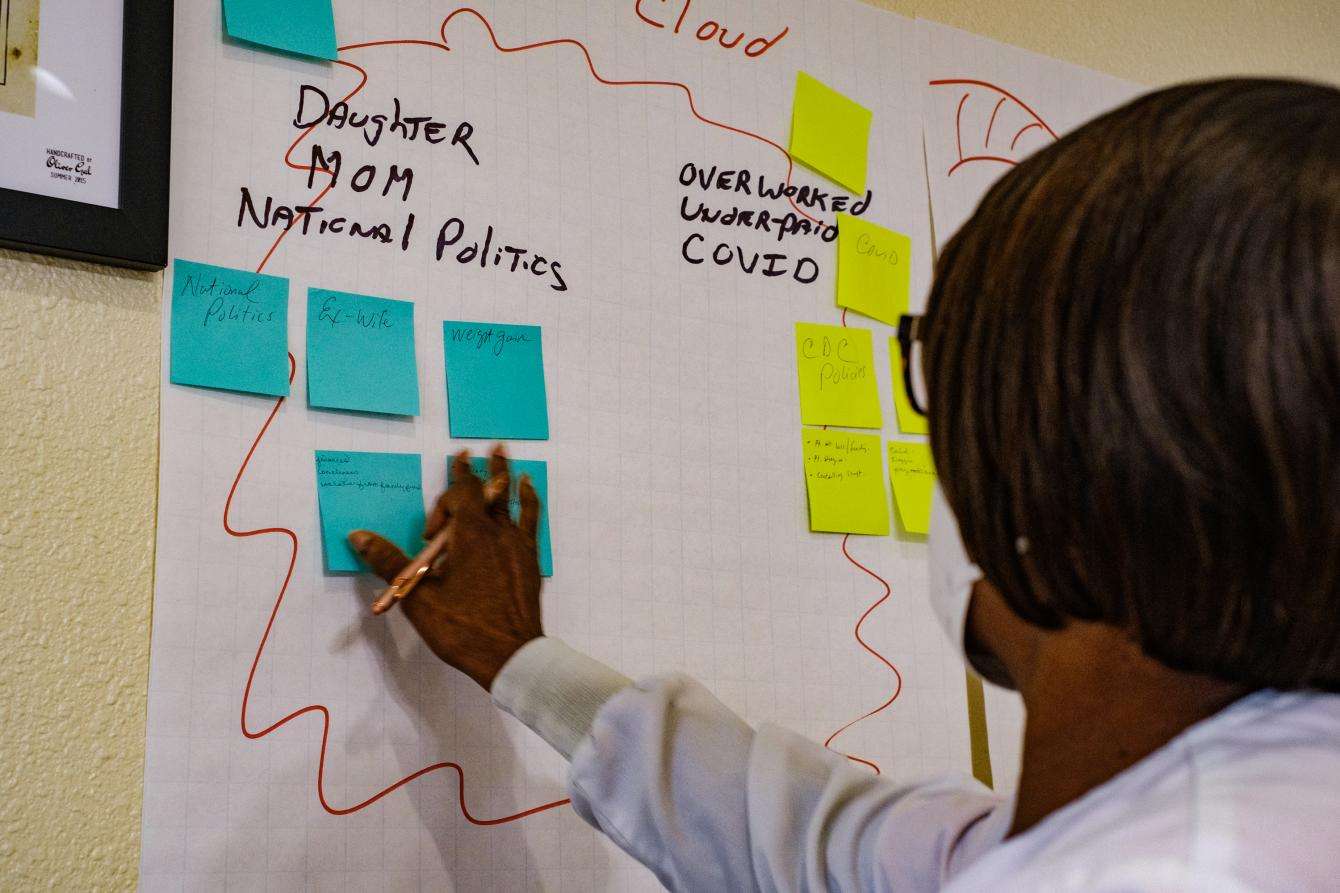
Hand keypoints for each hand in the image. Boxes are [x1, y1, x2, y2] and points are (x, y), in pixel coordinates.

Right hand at [347, 446, 543, 690]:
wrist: (509, 655)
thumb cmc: (461, 627)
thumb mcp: (419, 596)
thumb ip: (389, 561)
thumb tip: (358, 536)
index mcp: (470, 536)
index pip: (462, 493)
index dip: (457, 476)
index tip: (458, 457)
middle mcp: (497, 533)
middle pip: (488, 494)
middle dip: (483, 472)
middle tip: (487, 449)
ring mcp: (517, 546)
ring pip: (511, 502)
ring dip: (506, 478)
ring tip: (505, 456)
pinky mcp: (529, 561)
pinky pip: (530, 521)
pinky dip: (529, 502)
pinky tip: (528, 491)